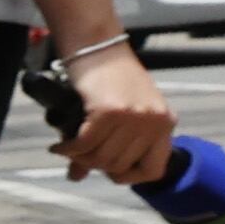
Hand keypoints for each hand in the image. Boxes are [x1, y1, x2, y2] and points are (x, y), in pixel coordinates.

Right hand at [55, 46, 179, 186]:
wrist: (99, 46)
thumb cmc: (109, 78)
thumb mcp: (119, 113)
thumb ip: (107, 145)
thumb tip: (76, 177)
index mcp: (166, 122)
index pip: (154, 170)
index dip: (128, 177)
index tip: (109, 171)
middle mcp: (154, 121)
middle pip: (119, 165)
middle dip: (94, 164)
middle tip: (78, 156)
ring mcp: (134, 116)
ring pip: (101, 158)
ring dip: (78, 157)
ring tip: (67, 148)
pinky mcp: (110, 111)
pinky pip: (84, 144)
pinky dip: (68, 148)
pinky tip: (59, 145)